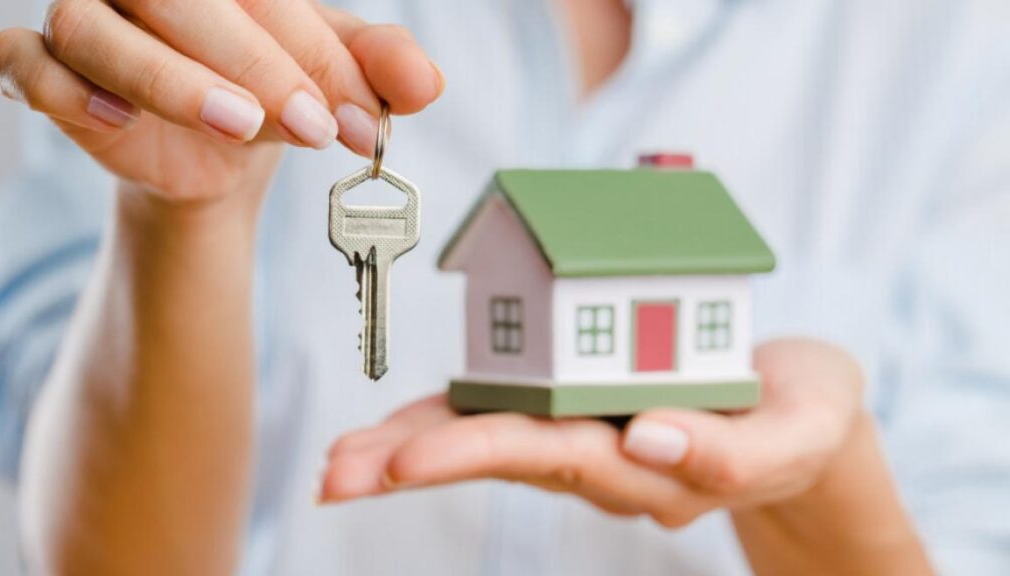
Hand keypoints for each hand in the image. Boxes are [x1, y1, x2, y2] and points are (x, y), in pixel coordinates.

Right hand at [0, 0, 442, 204]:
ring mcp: (85, 13)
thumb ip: (378, 71)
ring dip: (173, 81)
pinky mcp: (43, 65)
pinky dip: (65, 89)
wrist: (218, 150)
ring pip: (99, 29)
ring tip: (242, 123)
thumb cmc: (270, 91)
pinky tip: (116, 118)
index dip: (315, 53)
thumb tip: (427, 83)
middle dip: (260, 67)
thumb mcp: (331, 81)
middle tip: (317, 127)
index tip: (363, 119)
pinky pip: (28, 64)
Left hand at [320, 339, 864, 526]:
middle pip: (501, 457)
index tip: (409, 464)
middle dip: (415, 463)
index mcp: (652, 461)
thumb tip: (652, 440)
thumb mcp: (800, 431)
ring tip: (337, 464)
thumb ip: (736, 453)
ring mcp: (589, 437)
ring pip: (491, 441)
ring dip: (412, 448)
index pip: (556, 457)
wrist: (802, 411)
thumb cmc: (804, 416)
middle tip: (336, 475)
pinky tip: (397, 430)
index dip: (479, 453)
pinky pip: (508, 413)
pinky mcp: (582, 409)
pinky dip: (450, 419)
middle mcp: (606, 457)